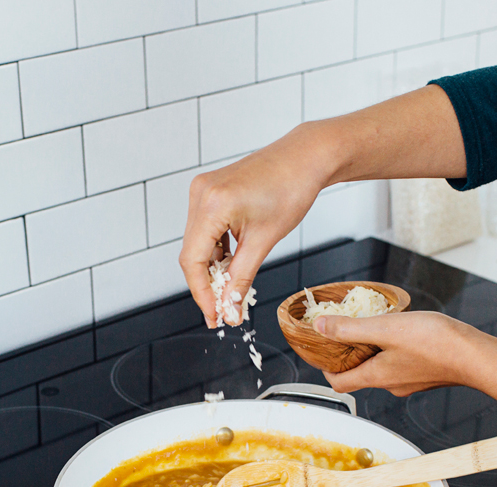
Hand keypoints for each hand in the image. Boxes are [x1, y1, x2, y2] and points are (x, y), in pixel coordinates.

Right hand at [178, 86, 466, 326]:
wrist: (305, 158)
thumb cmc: (291, 190)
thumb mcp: (265, 241)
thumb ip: (242, 278)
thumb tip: (230, 307)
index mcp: (211, 205)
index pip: (193, 261)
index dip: (202, 295)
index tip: (215, 317)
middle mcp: (200, 194)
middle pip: (192, 254)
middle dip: (207, 286)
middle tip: (223, 313)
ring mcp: (203, 191)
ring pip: (198, 243)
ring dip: (213, 270)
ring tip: (231, 294)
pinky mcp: (211, 191)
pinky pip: (206, 230)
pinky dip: (217, 252)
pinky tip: (231, 268)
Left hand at [316, 311, 480, 395]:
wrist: (476, 356)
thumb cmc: (435, 343)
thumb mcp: (386, 329)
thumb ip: (350, 328)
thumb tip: (320, 327)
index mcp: (376, 376)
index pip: (339, 383)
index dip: (325, 368)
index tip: (322, 351)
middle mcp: (391, 384)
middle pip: (359, 374)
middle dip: (350, 354)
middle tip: (348, 331)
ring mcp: (409, 382)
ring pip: (381, 368)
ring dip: (374, 350)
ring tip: (377, 326)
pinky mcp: (425, 375)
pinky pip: (401, 364)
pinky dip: (394, 350)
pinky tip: (404, 333)